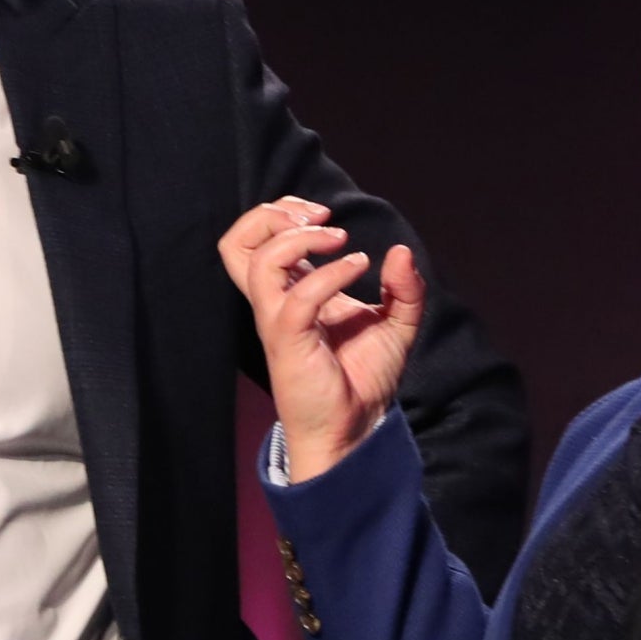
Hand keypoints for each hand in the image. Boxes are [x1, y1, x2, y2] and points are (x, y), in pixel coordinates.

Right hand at [218, 197, 424, 481]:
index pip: (258, 239)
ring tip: (337, 239)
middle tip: (320, 217)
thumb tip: (400, 252)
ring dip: (298, 238)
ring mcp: (278, 321)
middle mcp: (276, 302)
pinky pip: (298, 298)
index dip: (282, 212)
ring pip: (258, 262)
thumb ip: (403, 289)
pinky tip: (358, 268)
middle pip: (236, 244)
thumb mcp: (396, 324)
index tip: (325, 214)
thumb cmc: (364, 378)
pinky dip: (331, 274)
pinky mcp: (290, 342)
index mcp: (291, 292)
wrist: (359, 426)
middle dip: (273, 215)